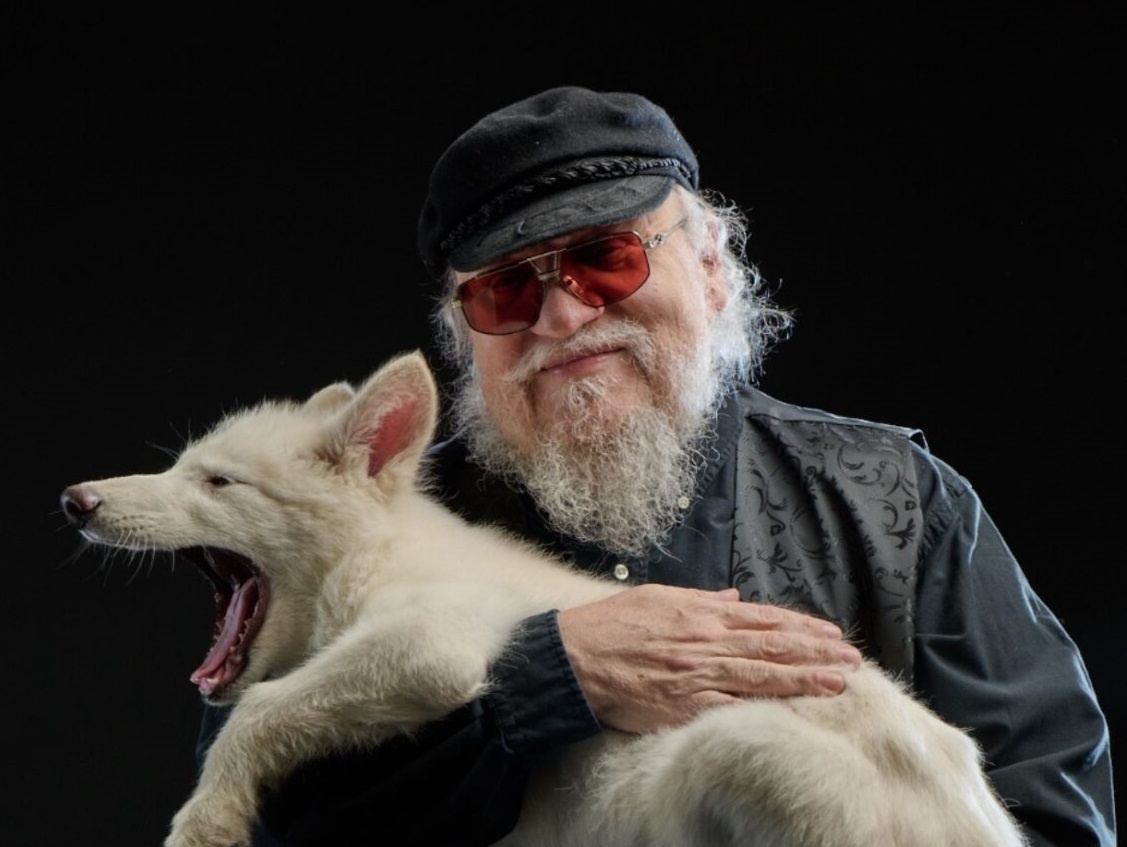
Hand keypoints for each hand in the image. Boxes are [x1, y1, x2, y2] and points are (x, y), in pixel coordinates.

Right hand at [557, 584, 862, 733]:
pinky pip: (734, 705)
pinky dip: (766, 705)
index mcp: (701, 613)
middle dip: (817, 652)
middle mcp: (707, 642)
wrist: (575, 658)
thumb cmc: (611, 626)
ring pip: (763, 676)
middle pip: (773, 646)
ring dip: (806, 678)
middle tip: (853, 658)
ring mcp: (699, 675)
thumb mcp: (656, 597)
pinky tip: (793, 708)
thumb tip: (732, 598)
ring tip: (840, 681)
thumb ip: (698, 598)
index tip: (831, 634)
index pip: (764, 619)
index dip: (801, 626)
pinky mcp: (686, 704)